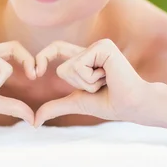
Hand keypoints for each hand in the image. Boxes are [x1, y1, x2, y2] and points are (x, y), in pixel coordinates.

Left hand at [34, 39, 149, 125]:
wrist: (132, 106)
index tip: (35, 74)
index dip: (42, 57)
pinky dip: (91, 79)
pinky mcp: (104, 46)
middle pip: (63, 68)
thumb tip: (34, 121)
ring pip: (71, 67)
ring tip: (106, 81)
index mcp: (85, 57)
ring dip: (87, 83)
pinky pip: (80, 65)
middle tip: (100, 85)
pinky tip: (109, 77)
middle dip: (78, 85)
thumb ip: (56, 106)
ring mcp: (98, 45)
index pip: (56, 48)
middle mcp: (91, 48)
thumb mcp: (77, 103)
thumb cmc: (110, 104)